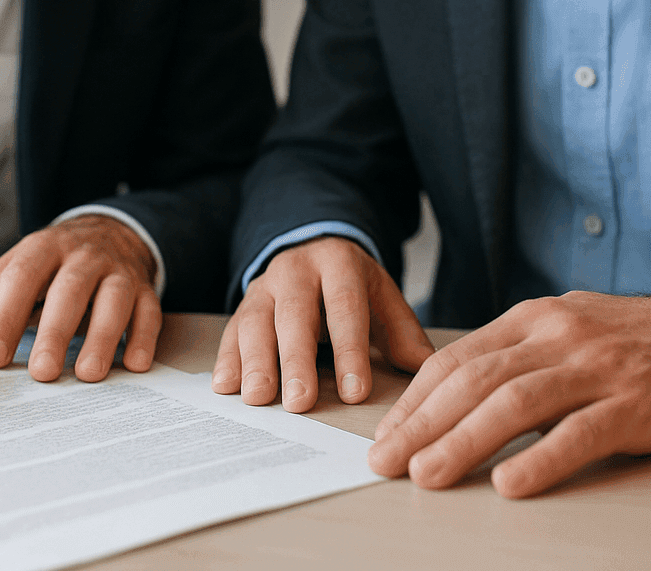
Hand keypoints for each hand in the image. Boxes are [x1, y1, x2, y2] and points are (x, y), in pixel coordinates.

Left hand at [0, 215, 160, 382]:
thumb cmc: (51, 265)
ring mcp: (117, 271)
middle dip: (54, 331)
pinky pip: (149, 311)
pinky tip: (135, 364)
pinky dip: (144, 337)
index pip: (20, 278)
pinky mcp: (144, 288)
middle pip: (69, 289)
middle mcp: (81, 256)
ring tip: (88, 374)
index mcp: (41, 249)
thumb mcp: (13, 275)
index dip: (5, 316)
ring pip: (113, 299)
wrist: (108, 233)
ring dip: (103, 336)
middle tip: (41, 372)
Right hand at [212, 236, 434, 411]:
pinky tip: (225, 386)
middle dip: (296, 361)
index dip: (350, 350)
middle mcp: (296, 270)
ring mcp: (265, 285)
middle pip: (295, 315)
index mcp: (339, 264)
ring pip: (256, 321)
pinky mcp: (243, 303)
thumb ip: (403, 332)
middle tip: (300, 403)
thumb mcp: (382, 297)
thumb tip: (425, 371)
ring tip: (258, 398)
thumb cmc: (352, 286)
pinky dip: (227, 359)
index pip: (345, 307)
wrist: (312, 248)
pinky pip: (231, 331)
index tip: (354, 392)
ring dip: (255, 361)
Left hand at [366, 284, 650, 496]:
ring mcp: (595, 369)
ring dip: (463, 441)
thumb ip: (510, 354)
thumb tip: (444, 393)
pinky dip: (541, 460)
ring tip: (427, 474)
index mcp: (531, 319)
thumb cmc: (623, 339)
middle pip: (475, 381)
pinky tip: (509, 484)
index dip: (415, 400)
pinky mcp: (633, 404)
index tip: (385, 435)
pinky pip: (579, 434)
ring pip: (515, 404)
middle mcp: (556, 337)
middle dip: (423, 424)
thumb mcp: (560, 327)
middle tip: (386, 462)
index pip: (457, 359)